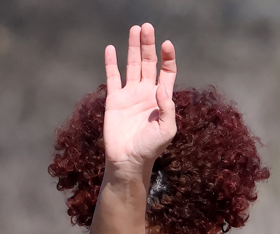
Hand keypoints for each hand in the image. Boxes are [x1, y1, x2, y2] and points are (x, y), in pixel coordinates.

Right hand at [102, 24, 176, 172]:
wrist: (128, 160)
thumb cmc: (151, 148)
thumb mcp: (167, 130)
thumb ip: (167, 108)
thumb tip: (161, 86)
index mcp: (161, 98)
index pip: (167, 72)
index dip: (167, 58)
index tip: (166, 44)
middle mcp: (146, 93)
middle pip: (149, 63)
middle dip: (148, 45)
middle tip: (147, 27)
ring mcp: (130, 94)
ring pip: (132, 65)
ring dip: (134, 47)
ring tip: (135, 29)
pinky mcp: (114, 100)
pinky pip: (113, 77)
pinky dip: (111, 63)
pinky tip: (111, 48)